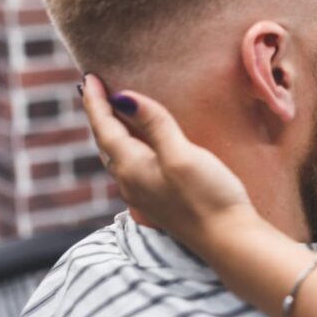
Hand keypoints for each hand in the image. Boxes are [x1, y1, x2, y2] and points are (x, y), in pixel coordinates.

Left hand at [81, 74, 254, 255]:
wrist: (227, 239)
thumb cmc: (207, 195)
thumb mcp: (181, 154)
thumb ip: (155, 125)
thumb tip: (123, 98)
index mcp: (131, 168)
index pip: (105, 129)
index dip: (96, 103)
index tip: (88, 78)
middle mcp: (131, 182)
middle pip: (106, 143)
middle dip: (99, 116)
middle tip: (95, 92)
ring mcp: (144, 195)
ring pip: (118, 157)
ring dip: (112, 133)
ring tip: (113, 114)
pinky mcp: (160, 201)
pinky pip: (132, 167)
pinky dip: (128, 147)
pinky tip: (140, 146)